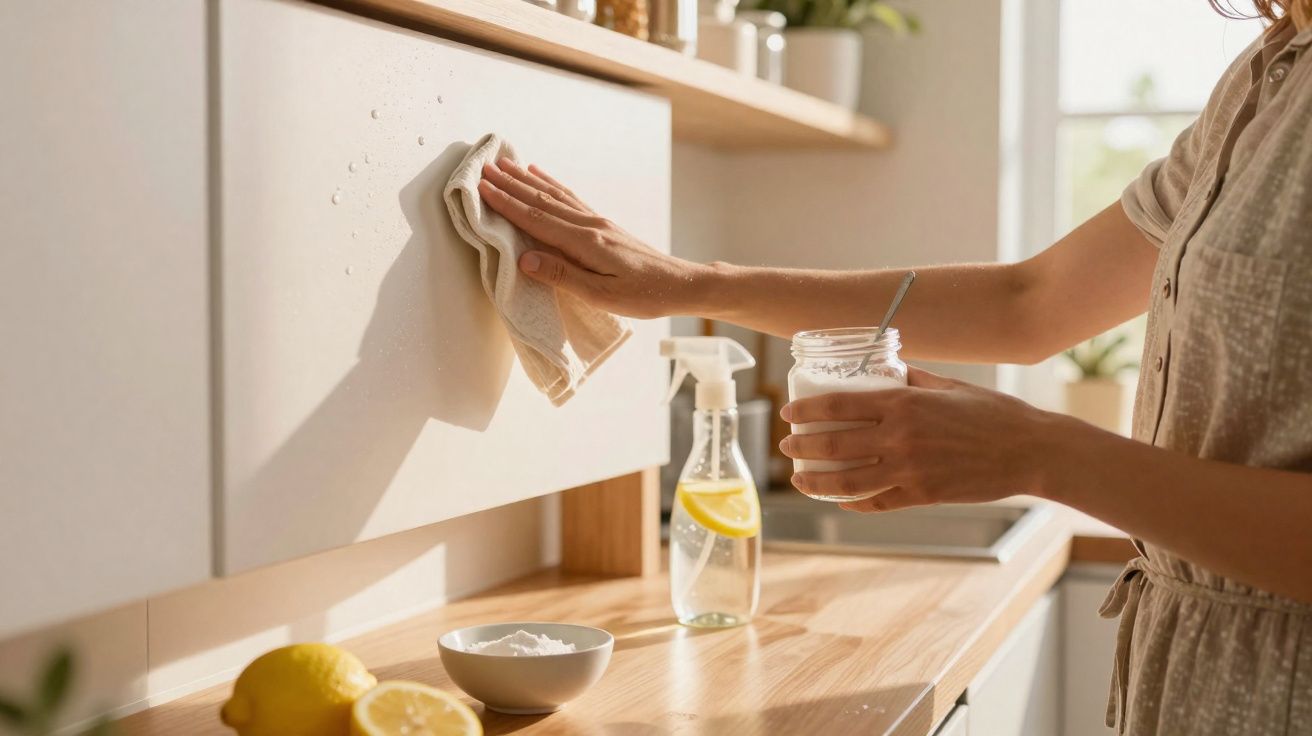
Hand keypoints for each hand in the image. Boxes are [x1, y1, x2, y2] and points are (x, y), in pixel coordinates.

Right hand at [478, 159, 707, 318]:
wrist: (678, 283)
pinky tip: (540, 175)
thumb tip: (524, 258)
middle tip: (483, 167)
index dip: (507, 204)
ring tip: (505, 164)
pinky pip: (570, 198)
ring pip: (554, 195)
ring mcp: (597, 221)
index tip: (482, 187)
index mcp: (585, 243)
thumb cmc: (643, 296)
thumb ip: (562, 276)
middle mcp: (589, 225)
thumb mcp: (601, 296)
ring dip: (526, 179)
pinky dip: (550, 184)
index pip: (537, 220)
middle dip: (510, 184)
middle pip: (542, 200)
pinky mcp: (603, 224)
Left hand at [779, 367, 1069, 511]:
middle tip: (787, 445)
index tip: (788, 412)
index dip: (806, 409)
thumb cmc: (993, 413)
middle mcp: (899, 438)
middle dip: (801, 446)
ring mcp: (909, 470)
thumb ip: (912, 379)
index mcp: (903, 404)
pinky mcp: (922, 496)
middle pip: (833, 445)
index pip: (838, 405)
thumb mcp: (948, 386)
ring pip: (846, 482)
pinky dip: (853, 502)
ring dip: (815, 481)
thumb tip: (886, 369)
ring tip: (799, 478)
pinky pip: (876, 502)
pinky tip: (840, 499)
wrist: (1030, 451)